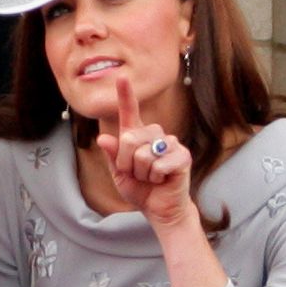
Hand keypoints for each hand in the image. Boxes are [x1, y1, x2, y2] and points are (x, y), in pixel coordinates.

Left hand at [96, 77, 194, 228]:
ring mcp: (170, 144)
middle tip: (138, 174)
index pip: (130, 113)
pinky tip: (163, 180)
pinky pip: (159, 164)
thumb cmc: (141, 190)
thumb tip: (103, 138)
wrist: (160, 209)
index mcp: (137, 137)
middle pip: (130, 138)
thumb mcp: (120, 175)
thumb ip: (113, 156)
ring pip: (143, 154)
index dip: (125, 95)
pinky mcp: (183, 156)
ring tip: (151, 178)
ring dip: (142, 173)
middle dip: (127, 163)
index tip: (121, 77)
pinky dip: (156, 178)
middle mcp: (155, 135)